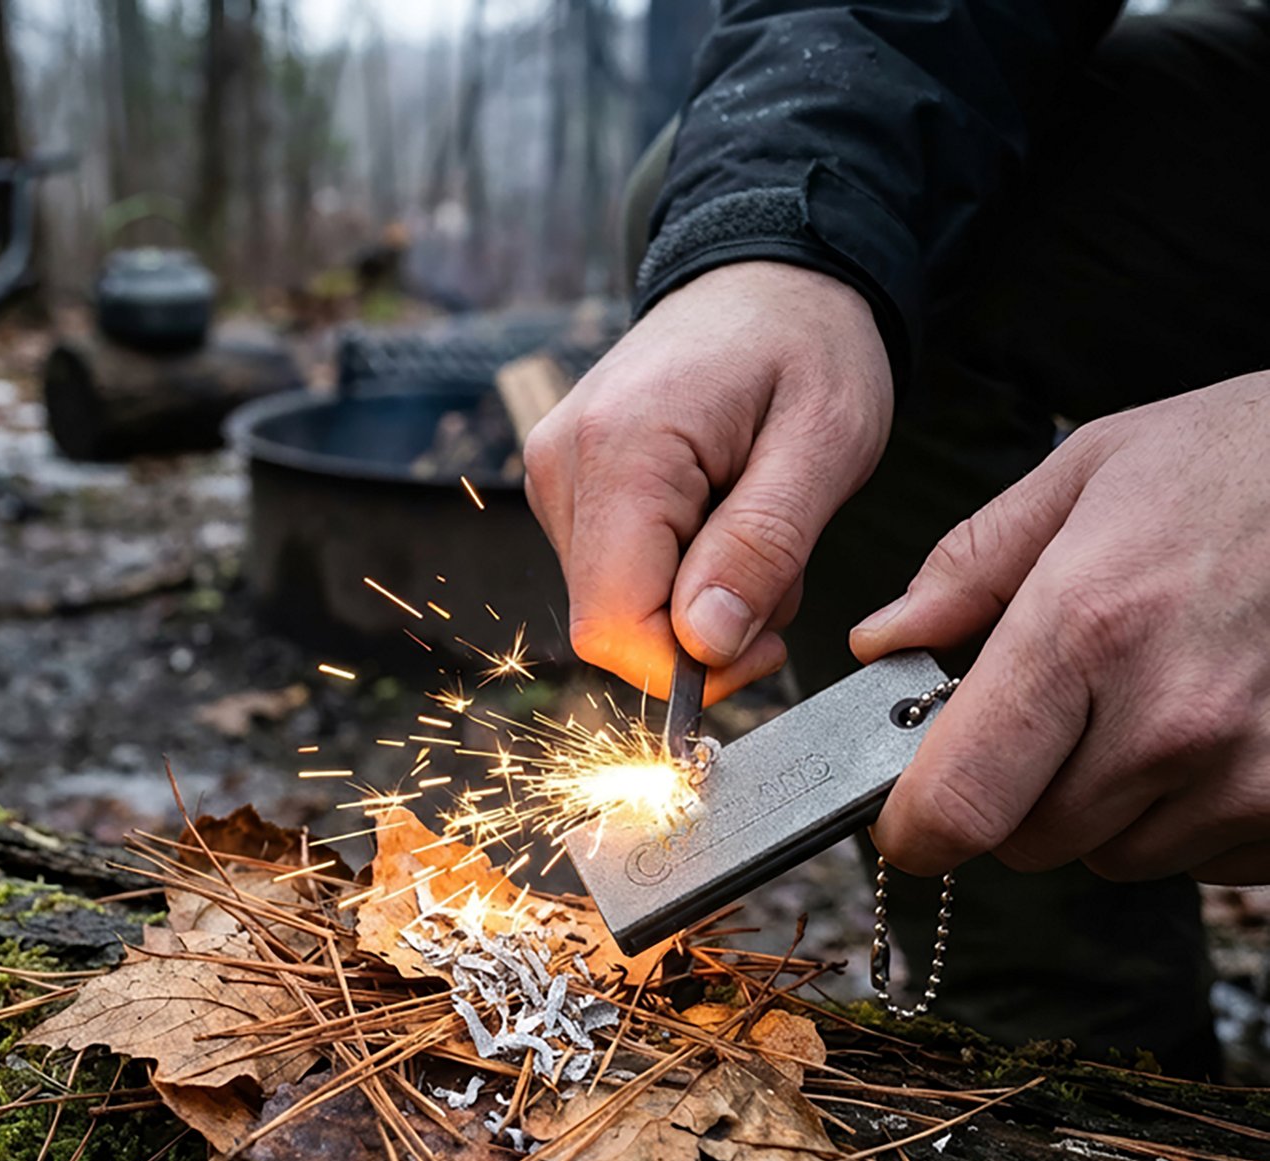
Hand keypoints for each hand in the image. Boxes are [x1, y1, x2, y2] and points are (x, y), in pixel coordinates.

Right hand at [524, 262, 893, 699]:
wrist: (769, 275)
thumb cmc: (808, 343)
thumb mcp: (824, 444)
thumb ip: (761, 548)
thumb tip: (703, 645)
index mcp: (621, 451)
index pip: (614, 624)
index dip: (688, 668)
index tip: (765, 646)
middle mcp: (562, 465)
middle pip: (611, 623)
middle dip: (703, 629)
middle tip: (776, 565)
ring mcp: (553, 475)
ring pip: (614, 605)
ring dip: (696, 600)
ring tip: (751, 525)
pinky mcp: (565, 485)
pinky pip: (613, 572)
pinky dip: (676, 573)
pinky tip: (719, 518)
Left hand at [853, 372, 1269, 885]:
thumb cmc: (1234, 464)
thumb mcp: (1084, 475)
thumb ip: (966, 568)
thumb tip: (880, 644)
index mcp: (1084, 631)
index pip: (960, 803)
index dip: (915, 827)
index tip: (906, 815)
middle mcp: (1169, 722)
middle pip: (1028, 842)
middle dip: (1013, 797)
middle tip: (1052, 718)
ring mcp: (1250, 775)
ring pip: (1114, 856)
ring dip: (1105, 807)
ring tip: (1151, 704)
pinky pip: (1202, 860)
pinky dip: (1188, 816)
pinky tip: (1214, 731)